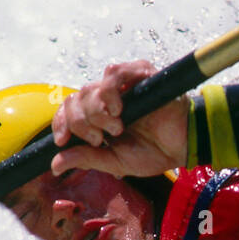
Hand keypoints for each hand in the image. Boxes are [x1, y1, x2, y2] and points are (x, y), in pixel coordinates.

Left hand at [50, 60, 188, 178]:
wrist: (183, 146)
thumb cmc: (154, 152)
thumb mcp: (114, 161)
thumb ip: (86, 159)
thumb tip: (55, 166)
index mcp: (99, 116)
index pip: (68, 109)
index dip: (61, 123)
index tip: (62, 140)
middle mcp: (107, 97)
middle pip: (76, 99)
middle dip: (82, 124)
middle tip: (102, 139)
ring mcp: (122, 85)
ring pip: (90, 89)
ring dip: (97, 113)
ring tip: (117, 128)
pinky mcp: (139, 74)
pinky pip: (113, 73)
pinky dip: (109, 92)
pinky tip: (118, 109)